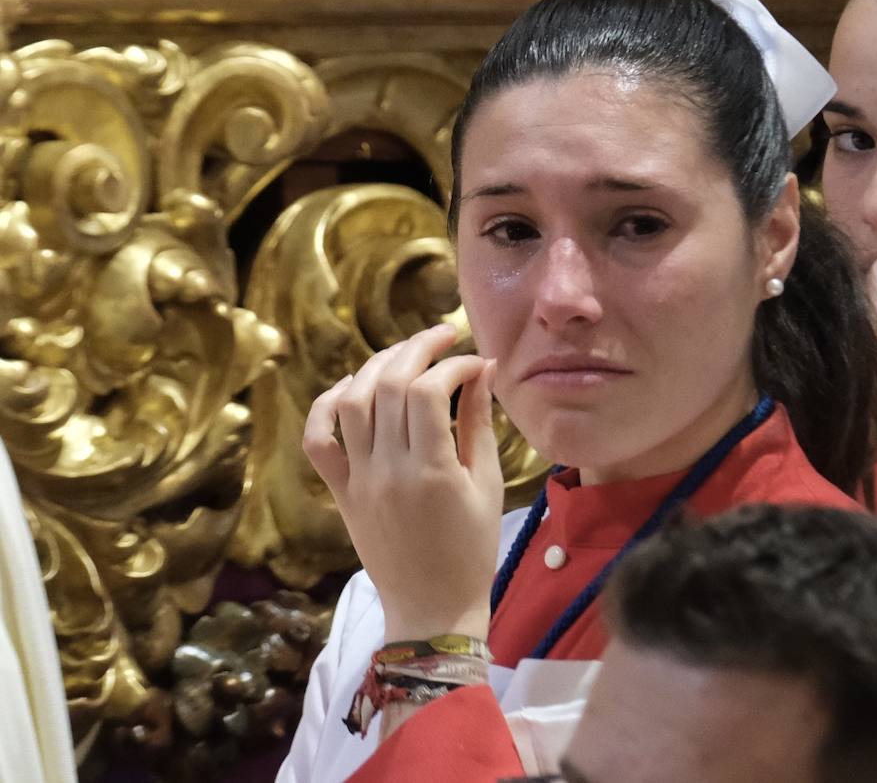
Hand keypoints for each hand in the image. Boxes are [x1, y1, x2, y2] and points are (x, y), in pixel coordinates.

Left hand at [302, 323, 503, 642]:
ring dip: (376, 366)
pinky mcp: (340, 492)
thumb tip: (482, 370)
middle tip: (443, 336)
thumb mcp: (488, 485)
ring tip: (405, 355)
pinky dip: (328, 404)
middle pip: (387, 384)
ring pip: (350, 401)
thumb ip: (479, 424)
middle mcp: (387, 470)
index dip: (454, 364)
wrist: (431, 609)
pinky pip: (318, 438)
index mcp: (432, 472)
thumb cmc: (472, 551)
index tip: (477, 362)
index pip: (429, 391)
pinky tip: (353, 386)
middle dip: (417, 349)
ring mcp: (357, 480)